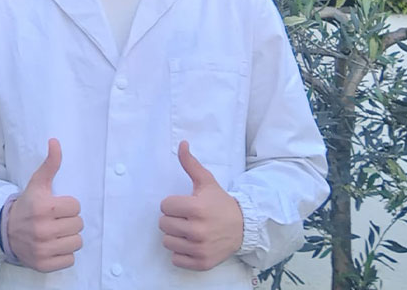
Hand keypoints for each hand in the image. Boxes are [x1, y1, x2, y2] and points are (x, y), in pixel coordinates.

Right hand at [7, 138, 83, 272]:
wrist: (5, 230)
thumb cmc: (27, 205)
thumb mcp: (37, 183)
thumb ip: (50, 164)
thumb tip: (55, 141)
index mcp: (44, 207)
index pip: (77, 207)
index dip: (69, 206)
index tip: (57, 206)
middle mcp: (43, 229)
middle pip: (78, 225)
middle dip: (69, 221)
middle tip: (56, 220)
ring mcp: (43, 249)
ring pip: (77, 243)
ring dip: (69, 238)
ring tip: (56, 233)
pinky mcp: (43, 264)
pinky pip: (69, 260)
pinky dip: (64, 254)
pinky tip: (53, 246)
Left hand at [159, 140, 243, 270]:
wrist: (243, 227)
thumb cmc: (220, 203)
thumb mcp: (206, 181)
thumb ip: (190, 164)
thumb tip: (181, 144)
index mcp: (196, 208)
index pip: (164, 206)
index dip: (172, 204)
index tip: (184, 204)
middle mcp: (198, 230)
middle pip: (163, 224)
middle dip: (173, 219)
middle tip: (186, 217)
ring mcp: (200, 248)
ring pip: (167, 242)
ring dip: (175, 236)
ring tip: (188, 230)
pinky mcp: (202, 262)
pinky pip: (176, 259)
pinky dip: (181, 253)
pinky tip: (191, 244)